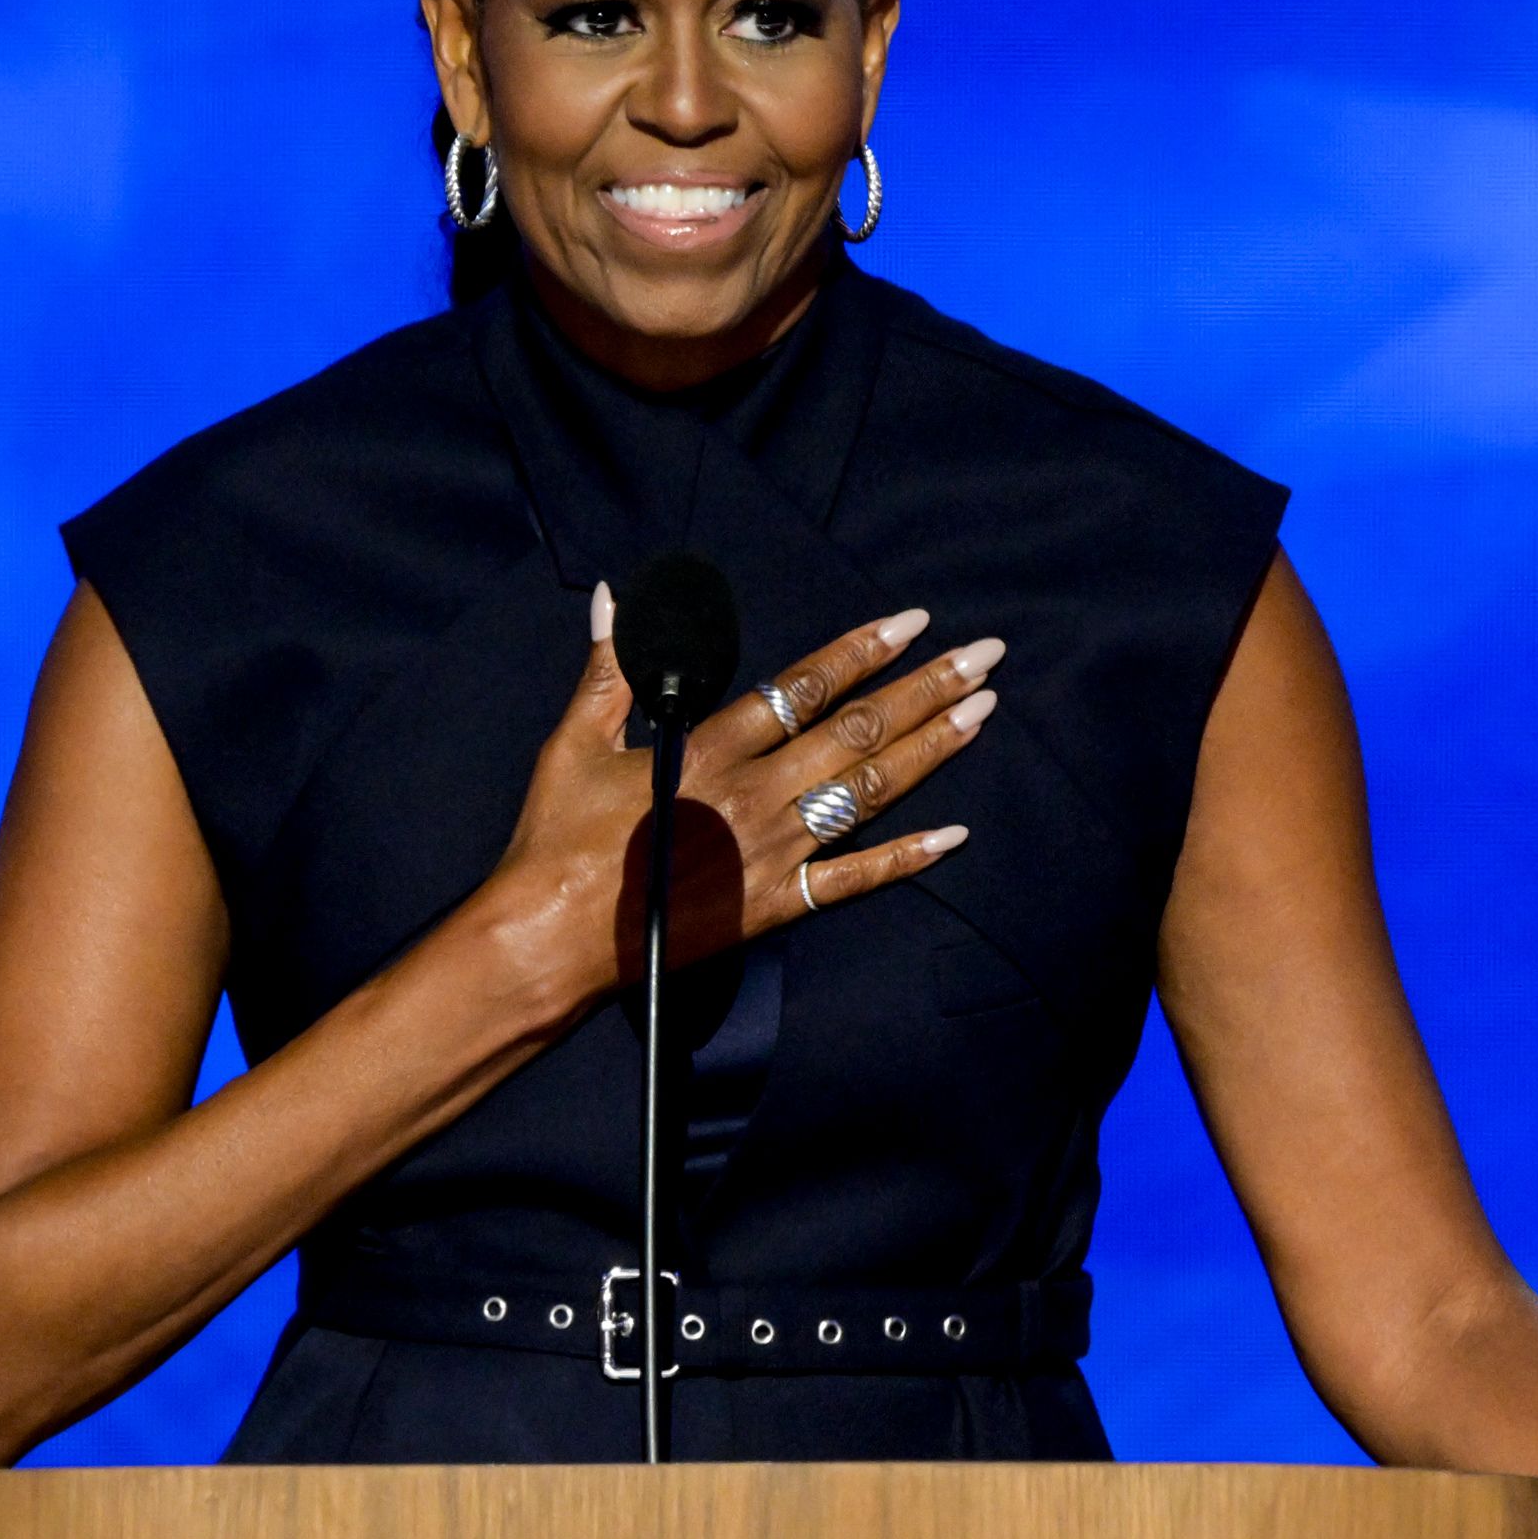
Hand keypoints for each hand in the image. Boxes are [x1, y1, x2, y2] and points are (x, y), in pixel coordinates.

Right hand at [470, 587, 999, 1021]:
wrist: (551, 939)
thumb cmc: (556, 840)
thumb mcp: (574, 743)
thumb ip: (610, 670)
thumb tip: (618, 599)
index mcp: (711, 748)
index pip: (805, 686)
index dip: (863, 650)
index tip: (914, 621)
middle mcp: (755, 794)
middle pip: (859, 731)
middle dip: (927, 689)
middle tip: (986, 656)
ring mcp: (772, 852)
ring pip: (869, 793)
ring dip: (931, 750)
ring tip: (983, 714)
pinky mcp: (773, 905)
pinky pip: (853, 881)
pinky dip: (905, 858)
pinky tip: (953, 835)